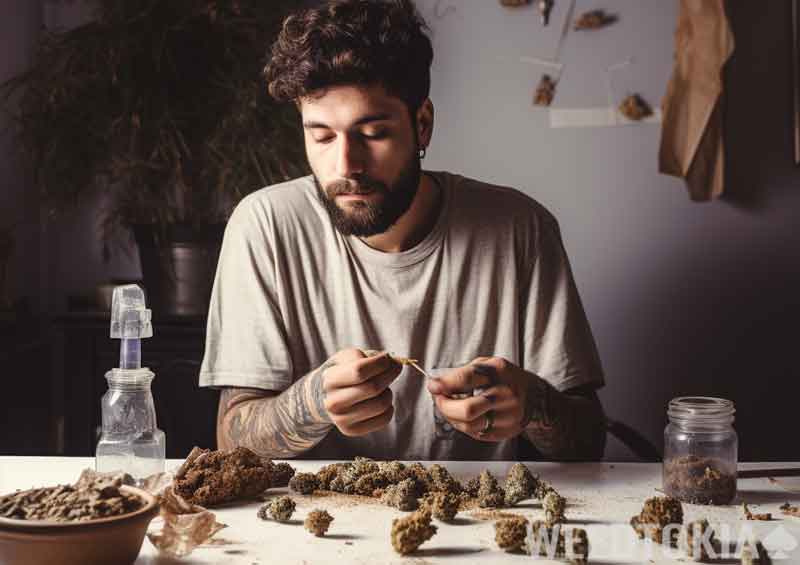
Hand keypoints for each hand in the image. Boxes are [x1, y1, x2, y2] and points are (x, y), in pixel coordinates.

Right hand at [319, 348, 401, 436]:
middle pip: (373, 388)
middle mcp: (333, 402)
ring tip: (383, 388)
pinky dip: (389, 408)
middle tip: (395, 369)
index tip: (387, 358)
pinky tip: (380, 401)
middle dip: (390, 375)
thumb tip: (394, 364)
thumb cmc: (344, 373)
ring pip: (381, 404)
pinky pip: (384, 419)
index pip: (360, 371)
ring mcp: (341, 419)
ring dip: (389, 392)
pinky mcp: (352, 430)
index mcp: (330, 380)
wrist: (327, 397)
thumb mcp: (348, 358)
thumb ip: (370, 357)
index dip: (380, 363)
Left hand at [426, 356, 545, 441]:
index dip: (445, 384)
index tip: (432, 386)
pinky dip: (462, 425)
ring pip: (469, 425)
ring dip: (451, 417)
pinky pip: (475, 433)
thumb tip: (434, 385)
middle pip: (467, 409)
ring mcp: (507, 416)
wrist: (535, 396)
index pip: (466, 379)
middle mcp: (505, 394)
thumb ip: (461, 373)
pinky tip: (462, 416)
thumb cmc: (504, 377)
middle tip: (438, 399)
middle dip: (445, 406)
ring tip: (448, 407)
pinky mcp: (505, 432)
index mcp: (499, 371)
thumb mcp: (486, 365)